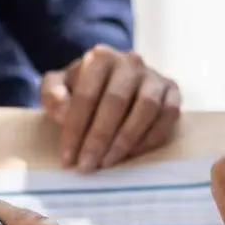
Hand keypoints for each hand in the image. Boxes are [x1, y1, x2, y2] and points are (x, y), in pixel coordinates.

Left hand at [41, 45, 180, 171]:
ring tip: (109, 162)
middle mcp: (131, 62)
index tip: (68, 158)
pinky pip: (168, 116)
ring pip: (145, 109)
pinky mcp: (173, 91)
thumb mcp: (59, 86)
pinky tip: (133, 154)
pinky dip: (151, 138)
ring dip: (126, 140)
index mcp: (100, 57)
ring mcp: (155, 76)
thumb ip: (52, 95)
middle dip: (99, 139)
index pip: (86, 95)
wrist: (116, 81)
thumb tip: (63, 113)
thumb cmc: (85, 87)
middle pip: (115, 102)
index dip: (75, 129)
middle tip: (87, 166)